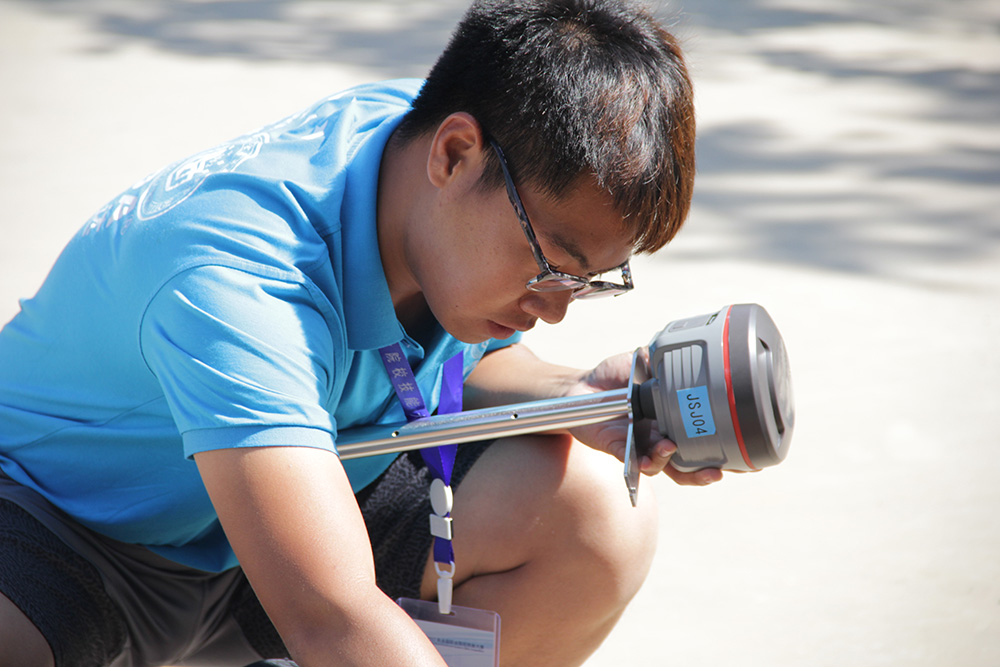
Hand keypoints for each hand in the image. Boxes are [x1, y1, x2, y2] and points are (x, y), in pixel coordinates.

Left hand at [566, 351, 723, 486]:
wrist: (584, 384)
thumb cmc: (617, 376)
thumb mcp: (644, 361)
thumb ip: (664, 359)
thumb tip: (684, 345)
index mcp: (671, 421)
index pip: (700, 441)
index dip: (720, 451)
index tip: (743, 455)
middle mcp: (658, 439)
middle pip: (686, 466)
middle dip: (703, 472)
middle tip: (718, 471)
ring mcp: (638, 446)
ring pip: (659, 466)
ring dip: (668, 461)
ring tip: (671, 448)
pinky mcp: (615, 448)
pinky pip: (629, 460)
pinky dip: (639, 461)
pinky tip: (645, 458)